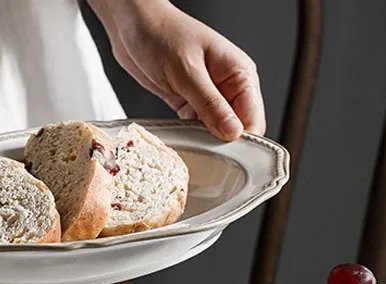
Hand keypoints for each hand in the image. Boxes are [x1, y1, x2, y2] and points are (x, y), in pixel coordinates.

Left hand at [91, 0, 264, 140]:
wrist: (131, 25)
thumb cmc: (160, 34)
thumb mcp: (187, 71)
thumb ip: (210, 104)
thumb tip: (233, 133)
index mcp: (239, 73)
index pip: (253, 119)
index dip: (242, 141)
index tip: (225, 155)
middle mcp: (228, 87)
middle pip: (238, 130)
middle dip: (224, 146)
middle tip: (206, 155)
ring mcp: (209, 97)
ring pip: (217, 133)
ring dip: (206, 144)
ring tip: (193, 149)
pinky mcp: (190, 104)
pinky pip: (197, 130)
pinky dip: (192, 139)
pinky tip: (183, 143)